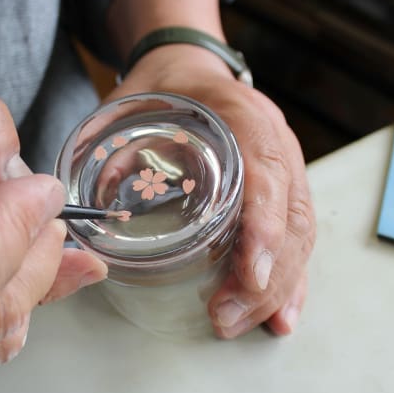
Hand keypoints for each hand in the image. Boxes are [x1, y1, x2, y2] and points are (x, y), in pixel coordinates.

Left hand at [107, 46, 315, 337]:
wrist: (190, 67)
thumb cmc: (160, 88)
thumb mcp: (129, 106)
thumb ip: (111, 152)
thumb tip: (93, 216)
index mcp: (242, 115)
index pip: (267, 173)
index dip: (264, 227)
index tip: (250, 275)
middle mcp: (275, 141)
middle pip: (291, 216)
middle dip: (265, 277)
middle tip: (226, 318)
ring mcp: (285, 166)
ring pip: (300, 233)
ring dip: (278, 287)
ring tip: (247, 325)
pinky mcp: (283, 191)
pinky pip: (298, 238)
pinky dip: (290, 280)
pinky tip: (281, 316)